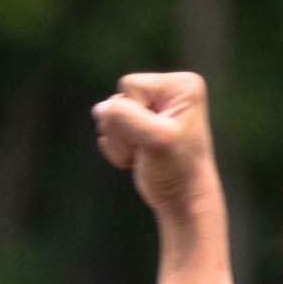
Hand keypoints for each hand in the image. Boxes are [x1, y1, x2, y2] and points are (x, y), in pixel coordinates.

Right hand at [92, 70, 217, 215]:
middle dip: (123, 129)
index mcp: (181, 85)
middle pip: (117, 99)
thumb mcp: (154, 140)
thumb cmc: (176, 170)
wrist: (182, 199)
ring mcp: (153, 107)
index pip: (130, 85)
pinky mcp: (140, 124)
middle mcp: (169, 90)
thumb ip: (125, 117)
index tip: (154, 138)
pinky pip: (109, 128)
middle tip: (148, 149)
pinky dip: (117, 148)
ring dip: (119, 141)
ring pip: (110, 115)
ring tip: (143, 154)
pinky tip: (137, 157)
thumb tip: (100, 109)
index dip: (131, 115)